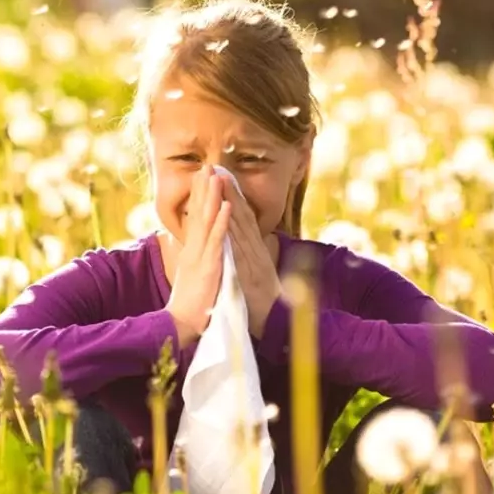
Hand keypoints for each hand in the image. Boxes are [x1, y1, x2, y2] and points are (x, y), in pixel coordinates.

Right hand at [165, 166, 232, 344]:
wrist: (181, 324)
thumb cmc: (190, 303)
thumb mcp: (192, 275)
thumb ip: (194, 258)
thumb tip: (194, 247)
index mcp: (191, 251)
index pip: (195, 218)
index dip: (199, 196)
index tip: (202, 176)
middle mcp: (193, 249)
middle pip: (199, 213)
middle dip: (203, 189)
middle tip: (207, 165)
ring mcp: (200, 256)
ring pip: (207, 221)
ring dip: (212, 197)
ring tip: (216, 176)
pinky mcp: (209, 266)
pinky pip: (217, 240)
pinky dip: (222, 222)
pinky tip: (226, 206)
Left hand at [220, 177, 282, 338]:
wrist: (275, 325)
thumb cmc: (261, 301)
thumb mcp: (254, 273)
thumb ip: (249, 255)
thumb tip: (245, 240)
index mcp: (254, 250)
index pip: (242, 219)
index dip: (233, 197)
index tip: (221, 177)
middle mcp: (256, 251)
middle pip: (242, 217)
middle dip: (230, 192)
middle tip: (218, 169)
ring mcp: (255, 261)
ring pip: (242, 229)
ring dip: (232, 204)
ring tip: (221, 183)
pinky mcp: (252, 275)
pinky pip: (241, 252)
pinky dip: (235, 234)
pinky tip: (228, 219)